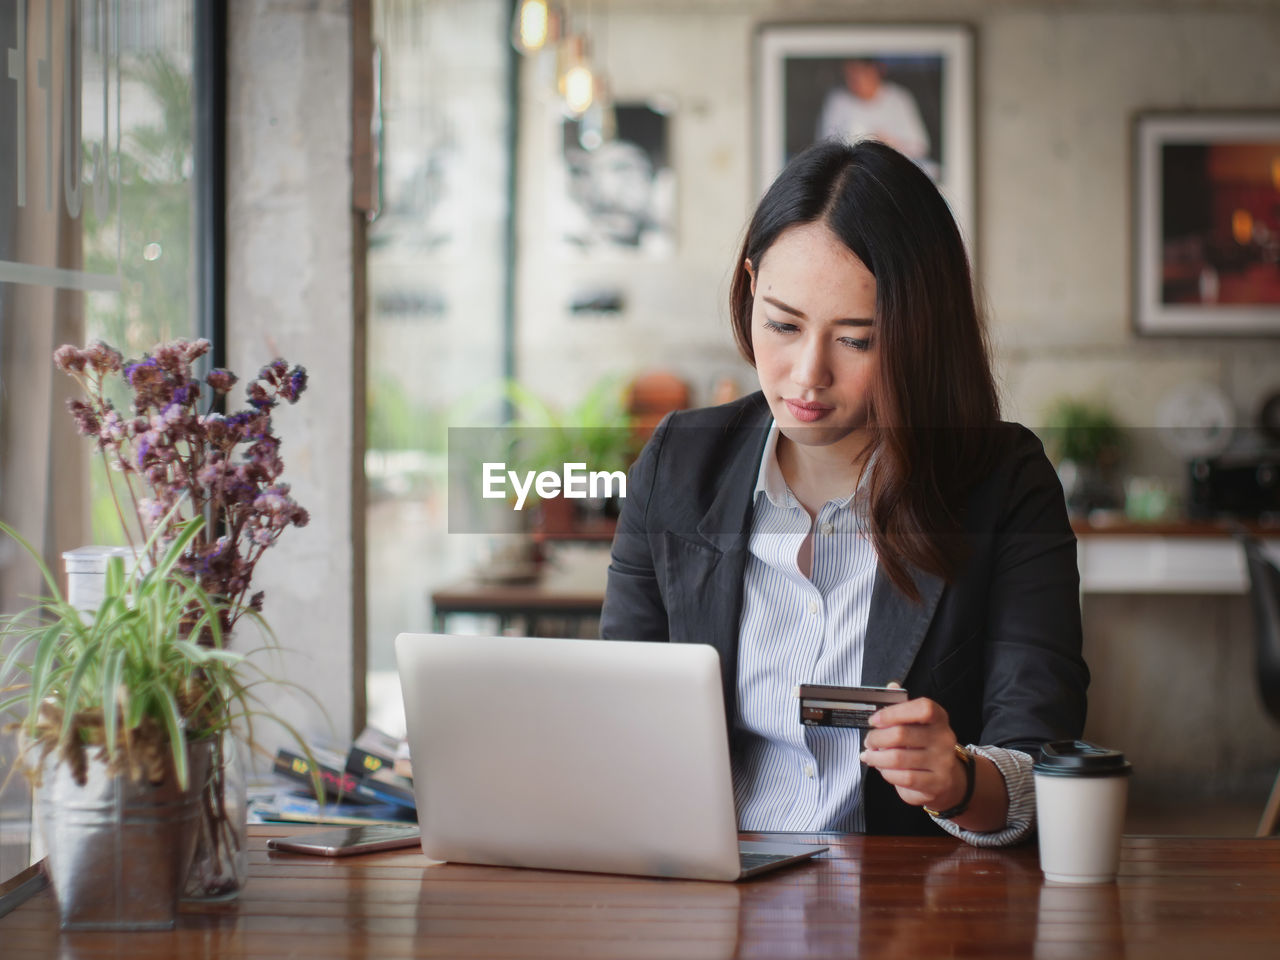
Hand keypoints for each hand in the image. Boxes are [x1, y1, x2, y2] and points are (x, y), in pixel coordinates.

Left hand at [859, 688, 966, 811]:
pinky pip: (904, 777)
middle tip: (869, 741)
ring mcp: (942, 762)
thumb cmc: (925, 746)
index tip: (874, 719)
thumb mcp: (917, 724)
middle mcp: (944, 738)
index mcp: (939, 718)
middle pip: (902, 734)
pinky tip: (883, 769)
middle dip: (876, 738)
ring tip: (870, 755)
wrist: (949, 778)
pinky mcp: (937, 783)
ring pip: (898, 758)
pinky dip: (887, 773)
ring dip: (877, 757)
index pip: (922, 708)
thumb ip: (903, 707)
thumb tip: (892, 686)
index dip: (893, 712)